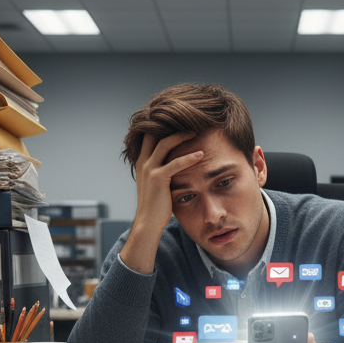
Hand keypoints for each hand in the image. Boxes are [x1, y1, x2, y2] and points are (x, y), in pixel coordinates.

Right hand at [120, 132, 203, 272]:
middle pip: (155, 132)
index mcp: (142, 161)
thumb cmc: (156, 206)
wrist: (148, 223)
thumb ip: (163, 171)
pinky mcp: (158, 179)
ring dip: (182, 135)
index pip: (150, 135)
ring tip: (196, 131)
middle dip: (171, 123)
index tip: (179, 120)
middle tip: (190, 119)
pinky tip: (201, 155)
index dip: (162, 125)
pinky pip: (175, 163)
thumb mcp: (157, 184)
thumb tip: (177, 165)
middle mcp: (143, 162)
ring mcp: (149, 169)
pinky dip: (189, 158)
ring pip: (165, 143)